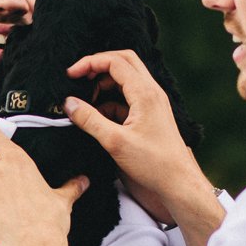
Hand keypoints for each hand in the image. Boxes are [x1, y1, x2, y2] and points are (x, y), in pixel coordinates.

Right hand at [62, 49, 219, 238]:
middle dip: (98, 65)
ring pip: (125, 80)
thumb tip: (69, 103)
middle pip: (124, 62)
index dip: (91, 63)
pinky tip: (96, 118)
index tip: (71, 74)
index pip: (116, 62)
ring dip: (103, 84)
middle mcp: (150, 93)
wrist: (177, 183)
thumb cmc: (153, 163)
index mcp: (145, 93)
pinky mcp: (148, 117)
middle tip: (78, 77)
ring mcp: (151, 104)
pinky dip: (109, 103)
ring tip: (85, 101)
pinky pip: (126, 100)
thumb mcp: (115, 141)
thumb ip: (90, 120)